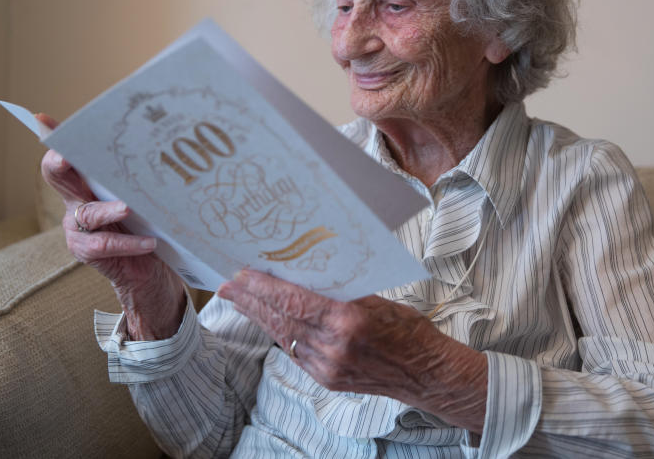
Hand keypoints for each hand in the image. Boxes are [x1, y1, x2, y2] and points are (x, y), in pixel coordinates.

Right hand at [37, 113, 185, 339]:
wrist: (149, 271)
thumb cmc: (146, 224)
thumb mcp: (142, 195)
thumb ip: (137, 173)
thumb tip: (149, 134)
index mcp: (85, 182)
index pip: (64, 155)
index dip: (53, 139)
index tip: (43, 121)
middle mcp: (75, 201)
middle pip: (58, 176)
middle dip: (61, 163)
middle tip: (68, 156)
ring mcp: (77, 228)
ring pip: (88, 213)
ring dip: (109, 210)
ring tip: (128, 208)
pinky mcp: (87, 252)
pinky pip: (105, 244)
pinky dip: (129, 242)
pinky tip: (150, 241)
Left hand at [217, 269, 487, 431]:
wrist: (426, 373)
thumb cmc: (409, 330)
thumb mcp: (378, 300)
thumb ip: (342, 294)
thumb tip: (308, 278)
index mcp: (348, 321)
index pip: (295, 301)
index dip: (264, 288)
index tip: (242, 274)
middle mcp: (334, 348)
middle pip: (282, 320)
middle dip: (251, 301)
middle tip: (227, 286)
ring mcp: (329, 368)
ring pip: (285, 338)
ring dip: (261, 317)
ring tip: (240, 300)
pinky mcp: (328, 379)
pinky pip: (297, 353)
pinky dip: (281, 334)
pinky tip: (270, 321)